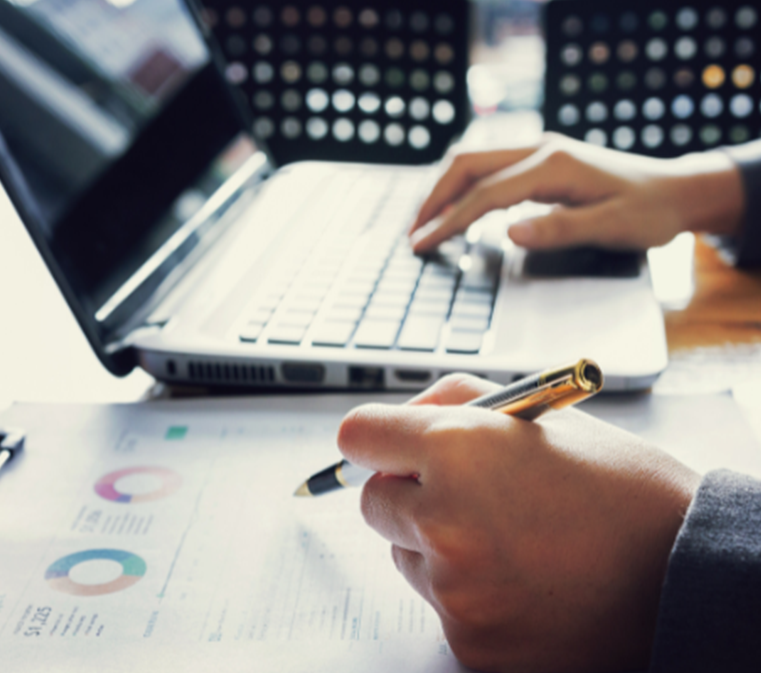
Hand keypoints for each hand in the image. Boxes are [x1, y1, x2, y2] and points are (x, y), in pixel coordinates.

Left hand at [337, 375, 700, 672]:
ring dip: (433, 542)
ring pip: (403, 554)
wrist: (684, 573)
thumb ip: (455, 401)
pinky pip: (439, 604)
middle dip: (406, 491)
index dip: (376, 437)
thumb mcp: (539, 415)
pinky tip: (521, 579)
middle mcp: (444, 519)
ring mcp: (455, 589)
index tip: (392, 445)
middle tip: (464, 490)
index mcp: (457, 449)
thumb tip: (403, 420)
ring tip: (505, 536)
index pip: (358, 436)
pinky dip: (465, 591)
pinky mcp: (470, 642)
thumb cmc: (617, 487)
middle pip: (372, 501)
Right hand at [409, 133, 743, 252]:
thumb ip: (560, 229)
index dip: (448, 221)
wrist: (675, 190)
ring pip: (473, 161)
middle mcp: (540, 149)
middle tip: (411, 233)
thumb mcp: (611, 227)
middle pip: (466, 165)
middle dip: (433, 198)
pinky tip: (455, 208)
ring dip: (443, 190)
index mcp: (553, 165)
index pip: (484, 194)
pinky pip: (488, 168)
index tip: (422, 245)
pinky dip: (463, 187)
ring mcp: (538, 150)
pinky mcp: (539, 160)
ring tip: (423, 222)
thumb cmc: (648, 211)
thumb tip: (509, 233)